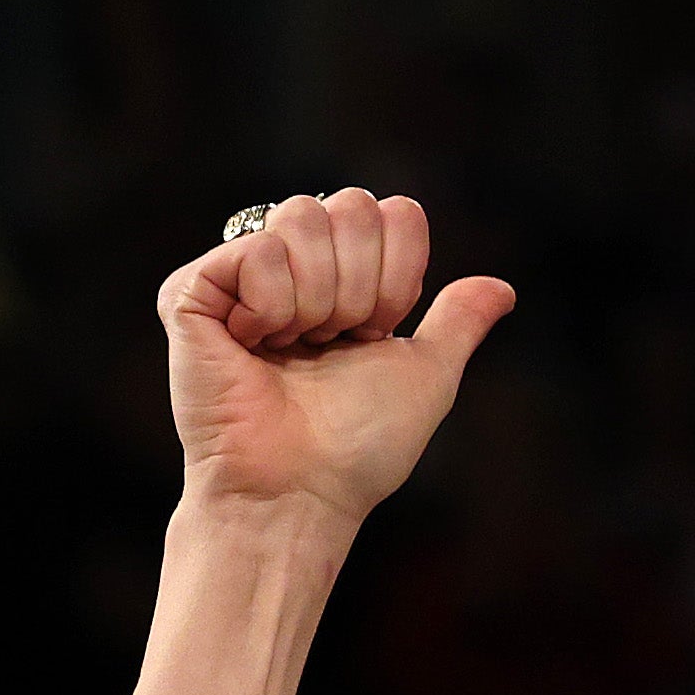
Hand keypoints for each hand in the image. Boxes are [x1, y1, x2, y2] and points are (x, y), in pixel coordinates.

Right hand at [159, 189, 513, 529]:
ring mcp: (239, 276)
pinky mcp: (192, 293)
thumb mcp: (427, 375)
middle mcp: (292, 268)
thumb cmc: (358, 447)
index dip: (399, 274)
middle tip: (335, 343)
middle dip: (361, 286)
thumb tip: (503, 289)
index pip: (391, 213)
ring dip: (317, 299)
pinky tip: (255, 347)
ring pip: (301, 218)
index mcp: (345, 279)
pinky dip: (272, 305)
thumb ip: (458, 321)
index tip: (378, 333)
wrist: (300, 488)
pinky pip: (256, 251)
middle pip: (349, 206)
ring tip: (295, 350)